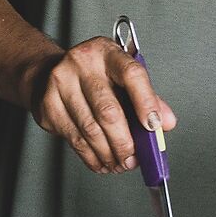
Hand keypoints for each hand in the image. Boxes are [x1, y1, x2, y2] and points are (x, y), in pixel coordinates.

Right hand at [23, 36, 175, 175]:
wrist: (50, 71)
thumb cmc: (94, 74)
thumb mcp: (122, 75)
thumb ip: (147, 97)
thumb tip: (166, 122)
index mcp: (108, 52)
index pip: (132, 75)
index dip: (146, 102)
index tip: (154, 126)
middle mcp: (82, 63)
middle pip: (108, 110)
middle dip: (124, 142)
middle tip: (133, 159)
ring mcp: (61, 83)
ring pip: (90, 129)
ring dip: (108, 153)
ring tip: (119, 163)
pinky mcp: (49, 104)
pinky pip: (74, 138)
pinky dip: (91, 156)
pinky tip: (101, 160)